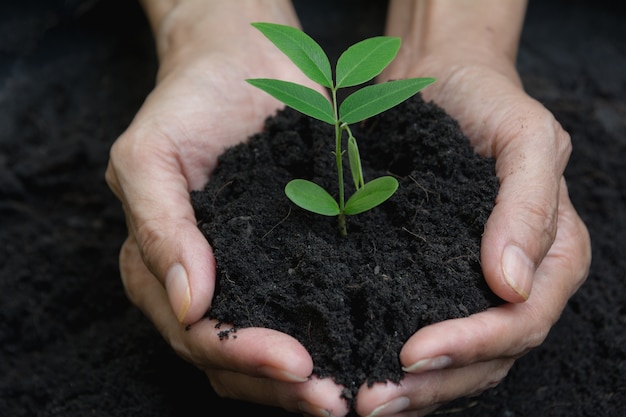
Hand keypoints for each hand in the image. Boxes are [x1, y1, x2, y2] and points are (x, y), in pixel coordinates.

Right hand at [106, 1, 348, 414]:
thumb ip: (158, 227)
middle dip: (279, 384)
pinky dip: (331, 337)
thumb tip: (190, 302)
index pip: (196, 333)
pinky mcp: (292, 258)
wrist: (238, 62)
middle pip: (231, 357)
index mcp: (160, 267)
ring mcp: (249, 275)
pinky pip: (307, 308)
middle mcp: (204, 283)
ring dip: (304, 380)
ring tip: (353, 392)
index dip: (241, 355)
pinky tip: (365, 349)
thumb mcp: (149, 155)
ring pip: (267, 350)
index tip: (297, 364)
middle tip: (334, 398)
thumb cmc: (186, 104)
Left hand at [356, 51, 590, 415]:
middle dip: (435, 384)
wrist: (440, 79)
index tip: (413, 351)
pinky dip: (396, 359)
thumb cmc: (488, 101)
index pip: (520, 324)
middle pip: (488, 358)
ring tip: (363, 402)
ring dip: (414, 388)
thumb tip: (513, 285)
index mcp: (552, 257)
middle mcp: (515, 284)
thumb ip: (529, 206)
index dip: (472, 346)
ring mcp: (471, 286)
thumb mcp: (526, 137)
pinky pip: (423, 331)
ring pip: (456, 361)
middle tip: (374, 401)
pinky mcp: (429, 278)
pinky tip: (361, 368)